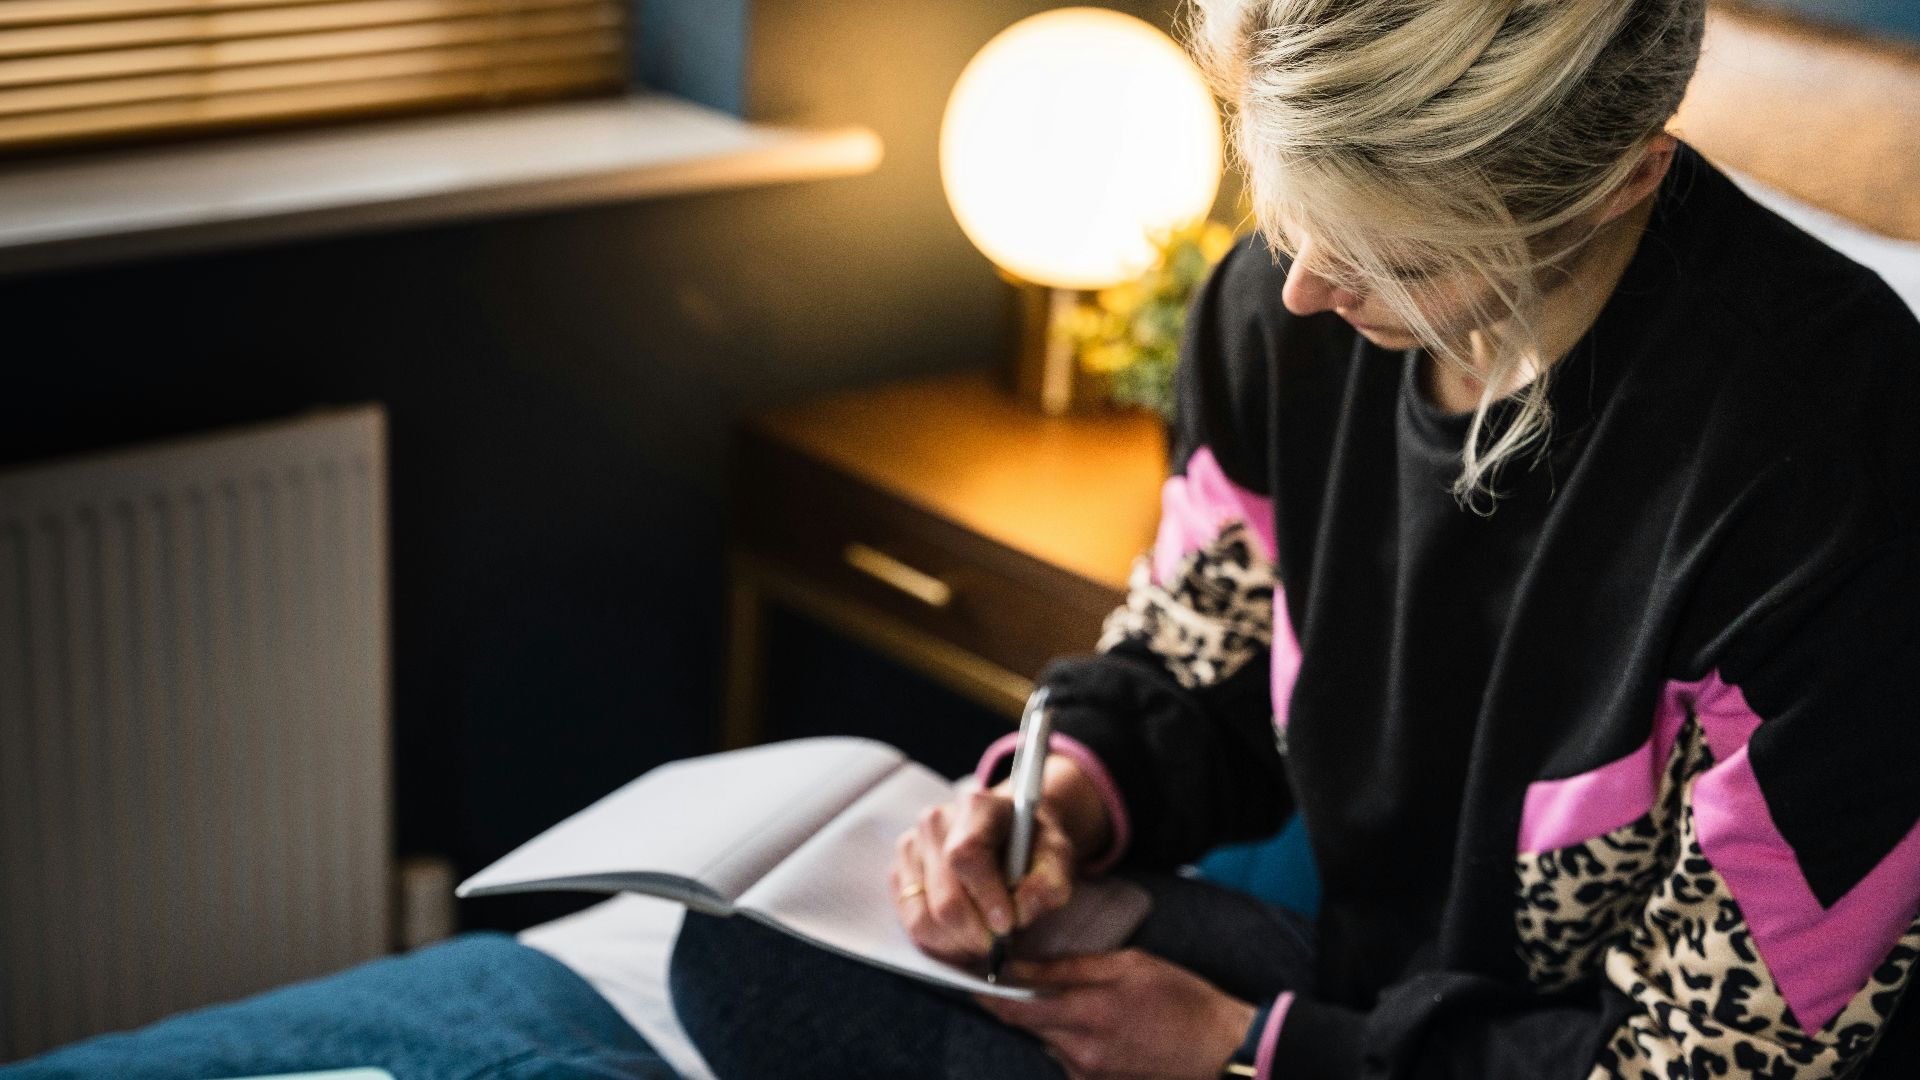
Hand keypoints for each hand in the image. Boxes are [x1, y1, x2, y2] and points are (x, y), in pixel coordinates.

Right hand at [890, 786, 1077, 966]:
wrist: (1010, 833)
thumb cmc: (1033, 845)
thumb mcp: (1058, 856)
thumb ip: (1050, 882)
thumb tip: (1021, 912)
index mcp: (976, 807)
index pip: (967, 855)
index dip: (985, 897)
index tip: (1007, 926)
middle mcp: (935, 822)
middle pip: (944, 896)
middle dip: (975, 933)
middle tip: (999, 946)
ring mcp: (911, 847)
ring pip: (923, 917)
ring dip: (957, 943)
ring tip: (983, 943)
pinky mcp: (899, 872)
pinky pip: (911, 922)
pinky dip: (940, 941)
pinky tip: (964, 935)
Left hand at [975, 951, 1257, 1079]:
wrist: (1222, 1050)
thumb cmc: (1181, 999)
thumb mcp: (1129, 965)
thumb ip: (1070, 968)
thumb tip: (1022, 966)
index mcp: (1087, 1013)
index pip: (1014, 1008)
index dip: (986, 992)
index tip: (968, 974)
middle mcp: (1080, 1052)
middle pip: (1027, 1025)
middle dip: (1021, 1002)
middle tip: (1022, 977)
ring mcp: (1089, 1074)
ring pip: (1048, 1042)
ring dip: (1051, 1021)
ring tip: (1086, 1002)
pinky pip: (1068, 1059)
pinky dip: (1072, 1039)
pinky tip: (1102, 1025)